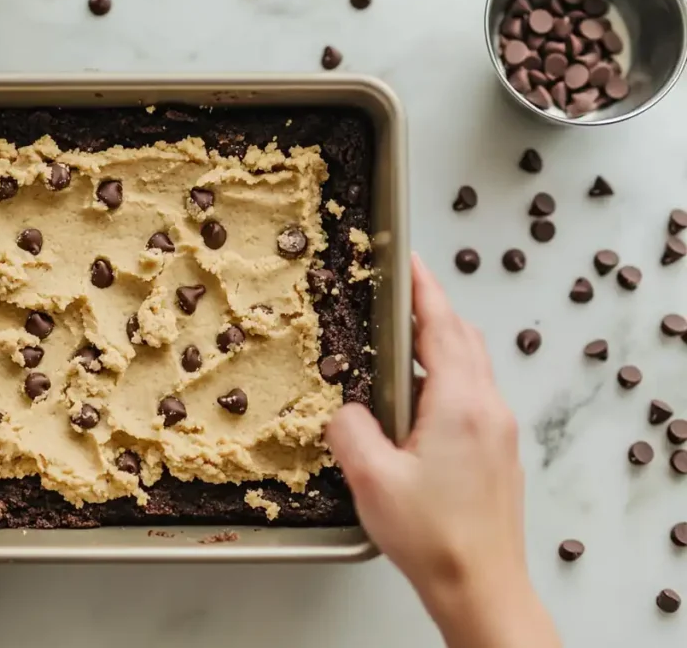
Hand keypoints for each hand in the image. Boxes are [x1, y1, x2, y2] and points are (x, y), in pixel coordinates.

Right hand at [326, 254, 559, 647]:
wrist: (482, 586)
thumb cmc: (435, 538)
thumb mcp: (372, 479)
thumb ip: (351, 430)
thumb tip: (347, 411)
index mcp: (459, 404)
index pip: (441, 326)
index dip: (424, 288)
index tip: (410, 260)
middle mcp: (488, 409)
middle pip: (464, 338)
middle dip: (434, 310)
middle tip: (402, 295)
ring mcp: (499, 431)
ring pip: (472, 367)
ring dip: (443, 344)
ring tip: (404, 344)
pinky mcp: (499, 453)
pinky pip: (474, 396)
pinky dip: (449, 378)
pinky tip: (420, 402)